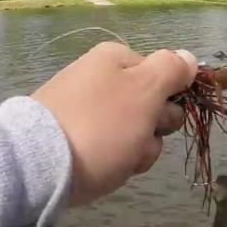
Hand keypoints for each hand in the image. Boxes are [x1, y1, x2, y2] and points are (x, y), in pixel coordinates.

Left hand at [33, 43, 196, 206]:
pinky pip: (106, 148)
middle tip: (135, 139)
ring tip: (114, 161)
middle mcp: (98, 78)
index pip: (164, 76)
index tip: (160, 116)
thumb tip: (188, 57)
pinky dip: (110, 161)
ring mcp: (82, 109)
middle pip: (149, 106)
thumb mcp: (145, 89)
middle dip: (152, 129)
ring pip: (132, 133)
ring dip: (135, 151)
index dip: (169, 100)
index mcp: (115, 58)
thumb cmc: (102, 125)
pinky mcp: (70, 138)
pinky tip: (99, 169)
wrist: (39, 165)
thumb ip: (172, 70)